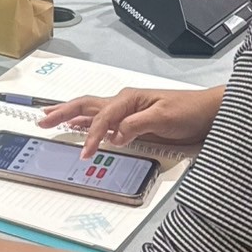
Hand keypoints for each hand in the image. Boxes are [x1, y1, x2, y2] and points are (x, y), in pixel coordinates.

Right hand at [39, 86, 224, 156]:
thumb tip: (115, 134)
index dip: (92, 135)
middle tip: (42, 121)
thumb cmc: (190, 110)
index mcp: (129, 99)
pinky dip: (86, 123)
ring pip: (91, 112)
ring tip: (50, 120)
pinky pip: (103, 121)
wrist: (209, 111)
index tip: (85, 152)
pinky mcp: (133, 121)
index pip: (102, 117)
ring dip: (69, 115)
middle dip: (62, 113)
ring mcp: (127, 111)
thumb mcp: (164, 118)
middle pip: (86, 105)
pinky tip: (78, 127)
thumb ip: (137, 124)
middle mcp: (124, 102)